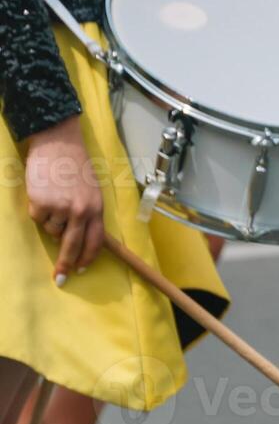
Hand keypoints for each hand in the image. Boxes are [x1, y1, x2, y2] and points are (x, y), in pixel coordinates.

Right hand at [22, 117, 104, 283]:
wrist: (58, 144)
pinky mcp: (41, 203)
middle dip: (66, 264)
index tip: (81, 270)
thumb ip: (86, 213)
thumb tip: (74, 239)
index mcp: (97, 208)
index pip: (96, 241)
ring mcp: (61, 208)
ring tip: (52, 200)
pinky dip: (37, 210)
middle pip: (73, 246)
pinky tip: (42, 194)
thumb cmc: (74, 166)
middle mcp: (81, 211)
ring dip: (49, 222)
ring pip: (51, 231)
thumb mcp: (90, 191)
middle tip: (60, 279)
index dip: (88, 258)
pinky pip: (37, 218)